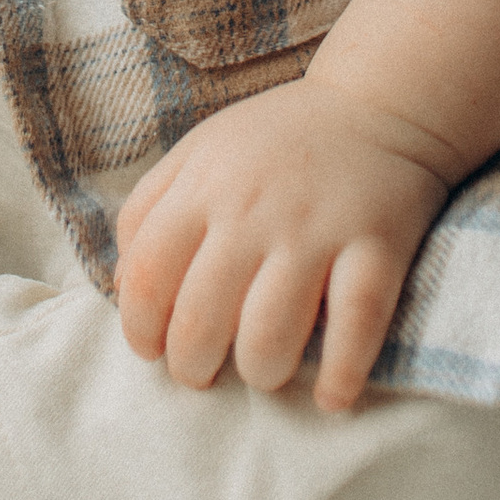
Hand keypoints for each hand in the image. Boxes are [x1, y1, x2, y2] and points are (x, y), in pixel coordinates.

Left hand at [113, 75, 451, 413]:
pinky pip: (356, 325)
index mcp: (203, 186)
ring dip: (261, 373)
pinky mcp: (376, 245)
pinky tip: (331, 395)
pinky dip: (341, 374)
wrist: (377, 104)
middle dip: (194, 366)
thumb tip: (122, 292)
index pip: (148, 279)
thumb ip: (149, 211)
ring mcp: (316, 229)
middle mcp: (253, 210)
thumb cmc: (275, 141)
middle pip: (201, 320)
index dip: (141, 331)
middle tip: (205, 371)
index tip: (154, 352)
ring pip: (270, 335)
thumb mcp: (197, 152)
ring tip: (265, 371)